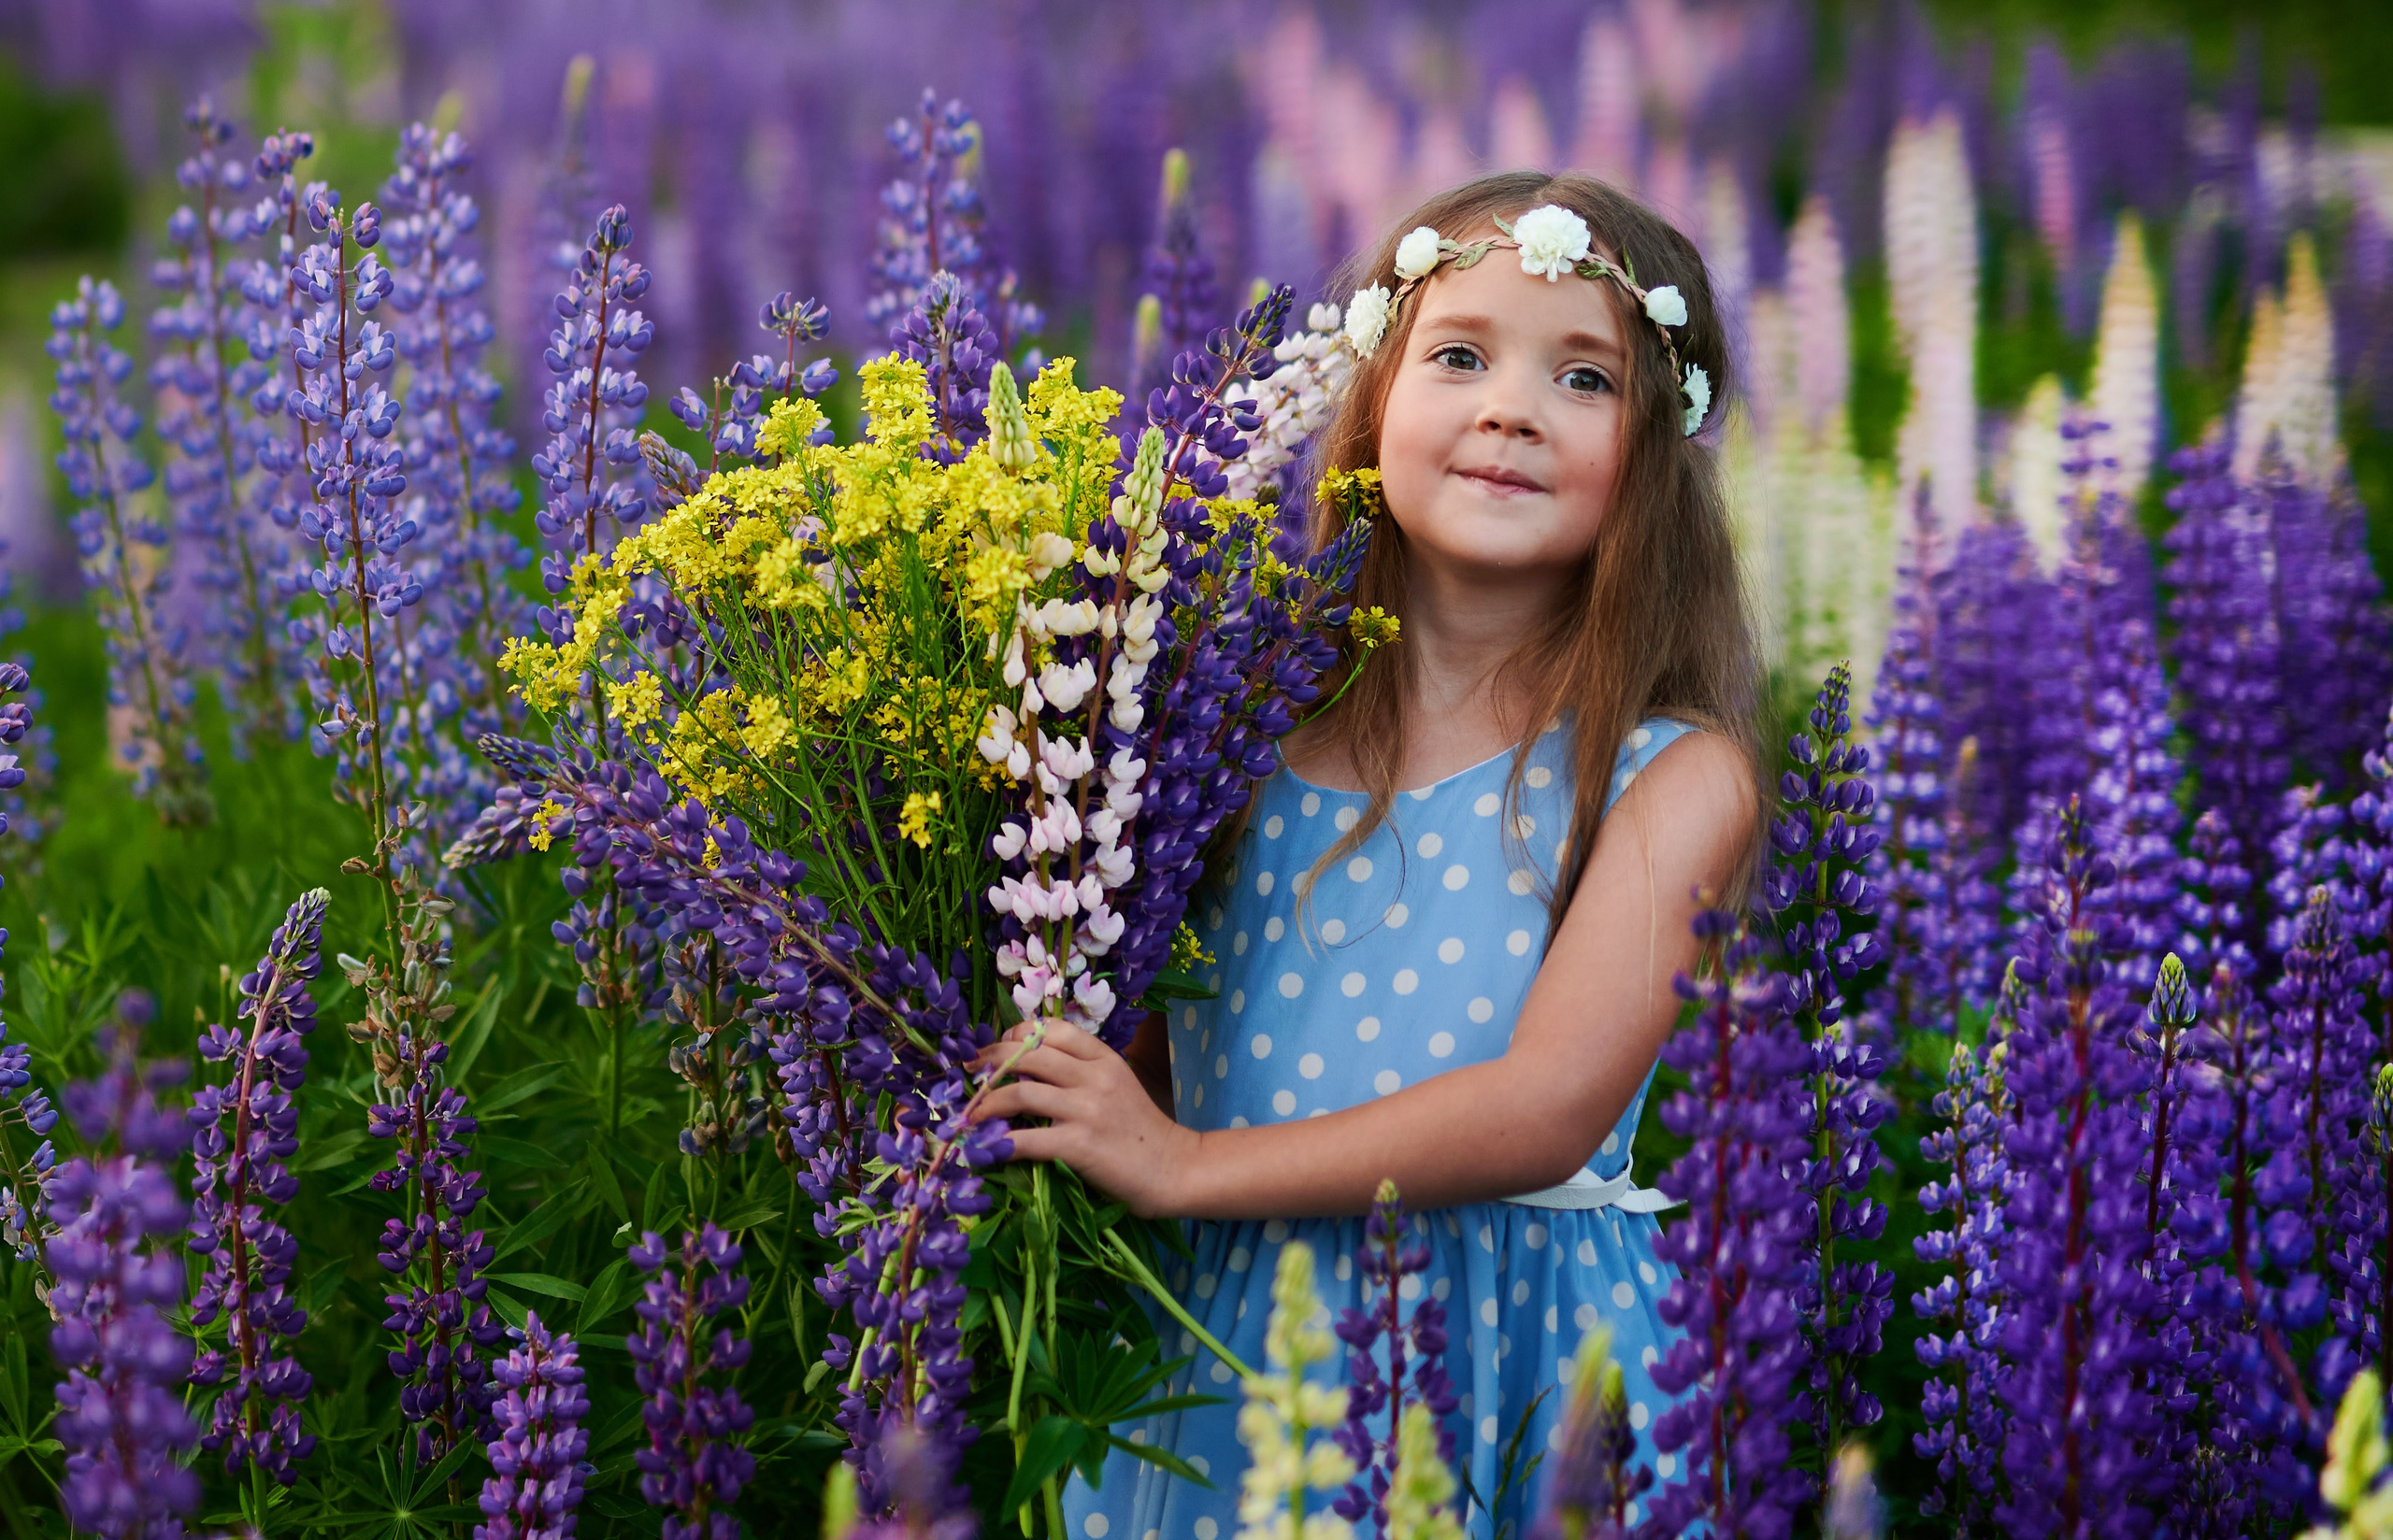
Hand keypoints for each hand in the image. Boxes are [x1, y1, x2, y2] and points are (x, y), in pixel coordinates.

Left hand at [971, 1020, 1196, 1218]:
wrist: (1172, 1169)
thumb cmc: (1139, 1130)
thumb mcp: (1117, 1085)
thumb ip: (1081, 1071)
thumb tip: (1028, 1067)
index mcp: (1103, 1058)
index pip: (1053, 1029)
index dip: (1018, 1033)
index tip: (1000, 1047)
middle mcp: (1094, 1077)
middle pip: (1029, 1054)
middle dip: (992, 1060)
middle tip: (972, 1073)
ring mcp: (1087, 1110)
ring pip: (1021, 1092)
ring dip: (986, 1103)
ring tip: (969, 1114)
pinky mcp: (1080, 1146)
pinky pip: (1027, 1140)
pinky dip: (999, 1143)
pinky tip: (986, 1148)